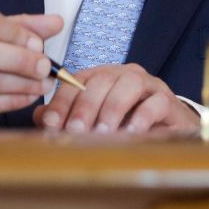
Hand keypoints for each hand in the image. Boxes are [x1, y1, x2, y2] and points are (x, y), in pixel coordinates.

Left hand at [33, 62, 199, 136]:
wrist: (168, 129)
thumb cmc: (126, 123)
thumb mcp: (93, 121)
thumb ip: (65, 117)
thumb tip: (40, 117)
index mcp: (101, 78)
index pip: (77, 81)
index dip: (62, 102)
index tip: (51, 124)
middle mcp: (123, 76)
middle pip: (102, 80)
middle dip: (85, 107)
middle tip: (75, 131)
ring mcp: (148, 85)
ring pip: (130, 84)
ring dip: (113, 108)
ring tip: (103, 132)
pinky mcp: (168, 100)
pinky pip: (156, 102)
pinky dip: (142, 117)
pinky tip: (131, 133)